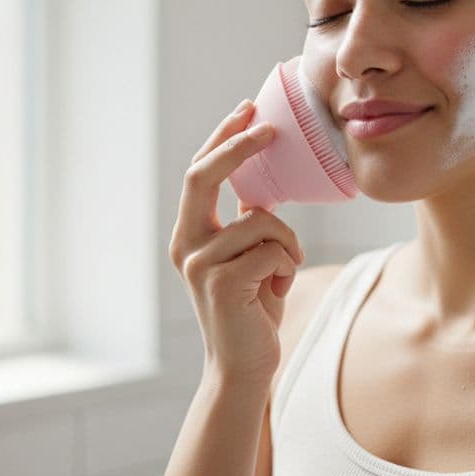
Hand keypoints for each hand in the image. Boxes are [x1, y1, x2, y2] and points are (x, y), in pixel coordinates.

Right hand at [169, 100, 305, 384]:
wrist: (244, 365)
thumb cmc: (253, 307)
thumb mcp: (247, 256)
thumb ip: (246, 222)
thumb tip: (263, 183)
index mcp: (189, 234)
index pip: (199, 173)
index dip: (223, 139)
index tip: (247, 110)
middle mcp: (186, 245)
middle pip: (205, 175)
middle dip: (238, 146)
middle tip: (269, 129)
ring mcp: (200, 265)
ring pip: (260, 220)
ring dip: (286, 241)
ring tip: (283, 270)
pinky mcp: (222, 284)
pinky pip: (273, 249)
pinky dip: (287, 263)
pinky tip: (277, 288)